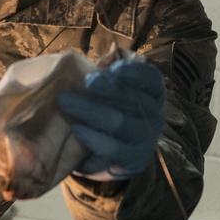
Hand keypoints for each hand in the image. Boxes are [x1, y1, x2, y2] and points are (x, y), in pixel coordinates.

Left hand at [57, 58, 166, 179]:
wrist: (102, 154)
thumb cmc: (106, 109)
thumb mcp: (108, 87)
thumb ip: (108, 70)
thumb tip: (108, 56)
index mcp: (152, 93)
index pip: (151, 79)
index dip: (135, 72)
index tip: (114, 68)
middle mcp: (154, 116)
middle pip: (135, 100)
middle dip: (110, 89)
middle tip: (86, 80)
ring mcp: (144, 141)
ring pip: (121, 124)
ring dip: (92, 111)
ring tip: (65, 102)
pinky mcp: (131, 162)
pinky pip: (113, 149)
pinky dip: (93, 138)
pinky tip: (76, 128)